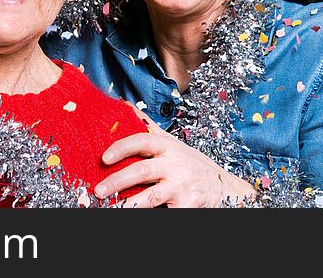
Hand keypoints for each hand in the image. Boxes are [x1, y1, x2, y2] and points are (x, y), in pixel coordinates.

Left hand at [94, 105, 255, 206]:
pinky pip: (165, 211)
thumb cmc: (192, 163)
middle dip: (117, 181)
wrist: (224, 187)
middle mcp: (174, 164)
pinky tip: (137, 215)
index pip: (142, 141)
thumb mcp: (173, 143)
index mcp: (168, 146)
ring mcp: (181, 185)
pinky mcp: (188, 205)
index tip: (104, 157)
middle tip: (99, 190)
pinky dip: (150, 214)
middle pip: (141, 171)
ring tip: (113, 207)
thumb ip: (149, 128)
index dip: (121, 147)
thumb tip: (125, 106)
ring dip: (129, 203)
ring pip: (150, 196)